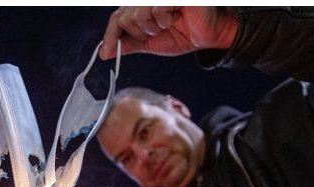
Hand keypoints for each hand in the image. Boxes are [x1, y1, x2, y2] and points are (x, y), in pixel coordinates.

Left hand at [99, 7, 237, 58]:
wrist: (208, 36)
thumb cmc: (183, 34)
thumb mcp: (150, 43)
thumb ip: (128, 44)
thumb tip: (105, 52)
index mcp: (140, 7)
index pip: (116, 17)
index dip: (110, 36)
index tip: (106, 53)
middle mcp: (146, 0)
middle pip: (125, 18)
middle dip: (139, 33)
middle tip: (156, 33)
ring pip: (138, 14)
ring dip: (152, 27)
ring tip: (168, 24)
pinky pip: (155, 7)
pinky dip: (164, 19)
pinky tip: (175, 17)